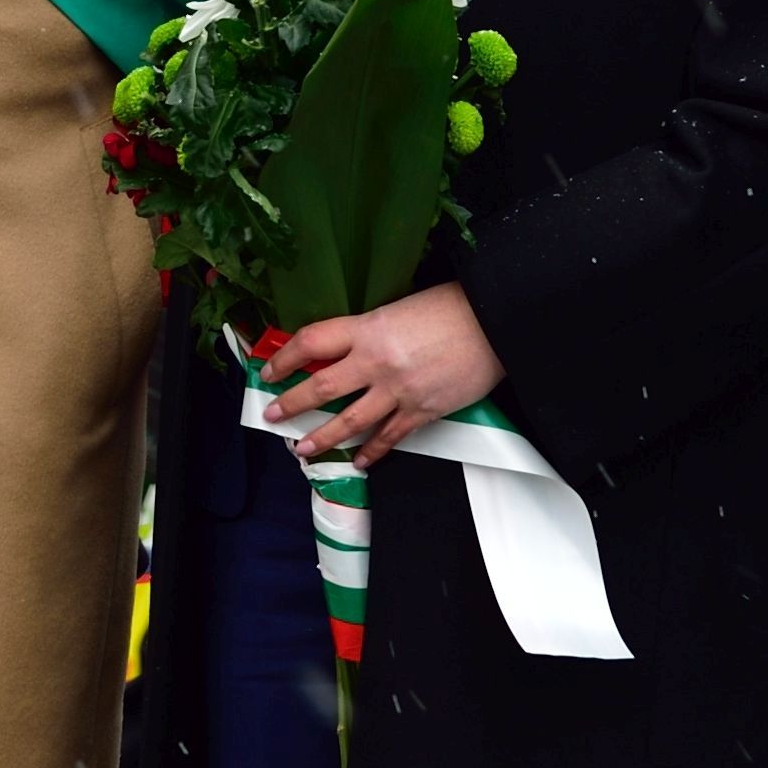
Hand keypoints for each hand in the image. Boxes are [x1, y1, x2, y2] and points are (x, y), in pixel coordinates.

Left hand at [257, 286, 500, 466]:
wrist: (497, 323)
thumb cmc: (452, 307)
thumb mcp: (399, 308)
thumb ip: (370, 331)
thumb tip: (345, 349)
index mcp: (368, 328)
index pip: (312, 342)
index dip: (286, 357)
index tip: (270, 369)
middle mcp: (376, 362)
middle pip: (322, 387)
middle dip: (292, 403)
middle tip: (272, 414)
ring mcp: (399, 391)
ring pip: (350, 421)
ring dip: (323, 437)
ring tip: (302, 448)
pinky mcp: (423, 411)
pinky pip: (390, 437)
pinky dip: (373, 451)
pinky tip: (361, 460)